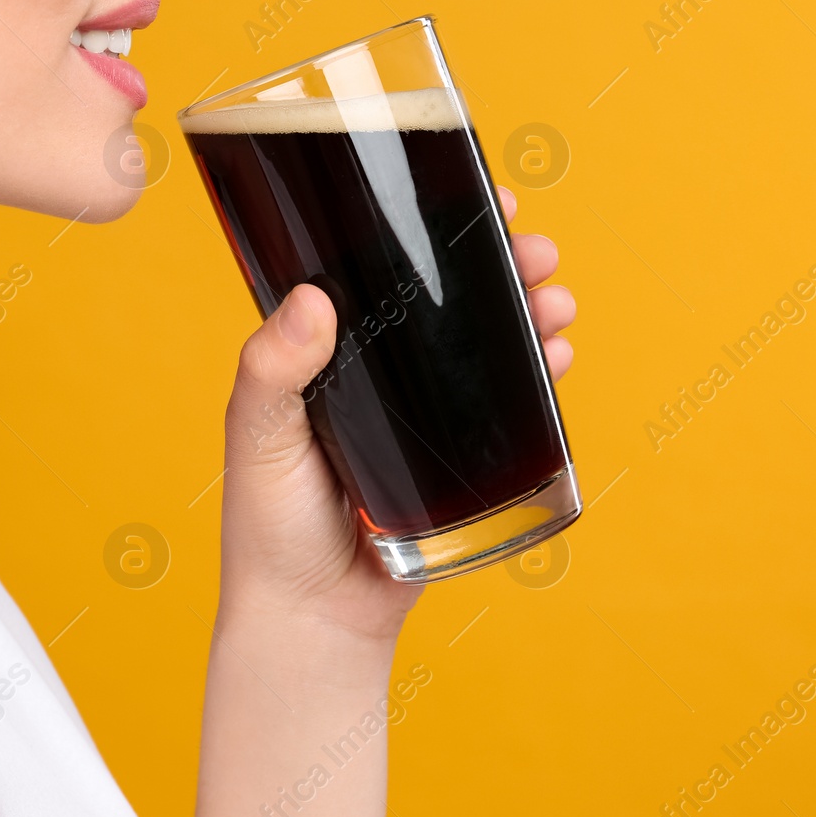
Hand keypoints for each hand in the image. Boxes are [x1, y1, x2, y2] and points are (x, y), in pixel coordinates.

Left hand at [216, 185, 575, 641]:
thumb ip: (272, 373)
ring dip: (527, 312)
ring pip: (484, 344)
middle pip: (446, 299)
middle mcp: (380, 372)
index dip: (427, 227)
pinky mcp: (458, 458)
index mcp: (328, 351)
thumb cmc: (268, 528)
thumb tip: (311, 300)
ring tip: (555, 301)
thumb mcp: (258, 439)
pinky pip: (507, 404)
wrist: (314, 621)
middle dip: (497, 265)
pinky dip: (538, 372)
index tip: (469, 195)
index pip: (381, 268)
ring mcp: (423, 413)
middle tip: (535, 251)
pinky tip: (557, 354)